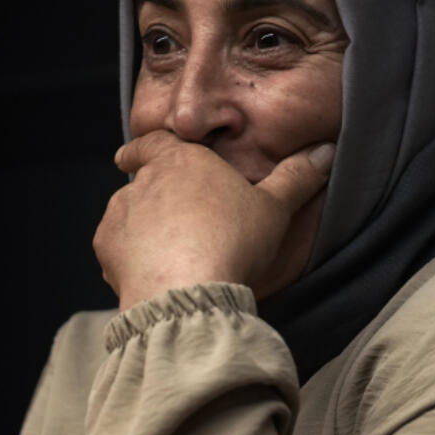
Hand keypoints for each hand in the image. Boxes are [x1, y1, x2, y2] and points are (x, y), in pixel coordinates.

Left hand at [93, 130, 335, 308]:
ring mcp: (121, 217)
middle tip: (177, 220)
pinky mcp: (107, 252)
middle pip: (141, 182)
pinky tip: (157, 276)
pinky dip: (130, 259)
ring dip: (143, 230)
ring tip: (170, 254)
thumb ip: (298, 177)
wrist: (188, 292)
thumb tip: (327, 151)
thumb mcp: (275, 208)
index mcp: (180, 161)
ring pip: (128, 217)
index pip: (151, 142)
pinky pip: (116, 251)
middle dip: (154, 198)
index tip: (131, 155)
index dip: (142, 149)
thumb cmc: (233, 241)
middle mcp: (142, 182)